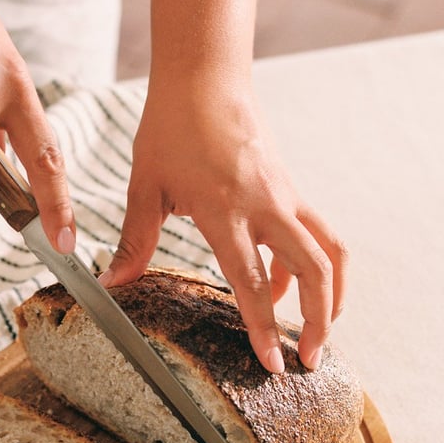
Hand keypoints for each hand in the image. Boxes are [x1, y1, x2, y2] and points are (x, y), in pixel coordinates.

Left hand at [100, 78, 347, 372]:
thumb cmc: (171, 127)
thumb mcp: (146, 185)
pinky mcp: (290, 189)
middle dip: (320, 320)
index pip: (253, 280)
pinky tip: (283, 285)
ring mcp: (285, 195)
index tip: (273, 365)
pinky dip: (308, 266)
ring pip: (329, 250)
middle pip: (315, 268)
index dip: (264, 326)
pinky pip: (313, 234)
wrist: (206, 77)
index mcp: (226, 209)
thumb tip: (112, 282)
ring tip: (318, 330)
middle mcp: (267, 204)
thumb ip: (135, 239)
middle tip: (311, 360)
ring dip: (331, 293)